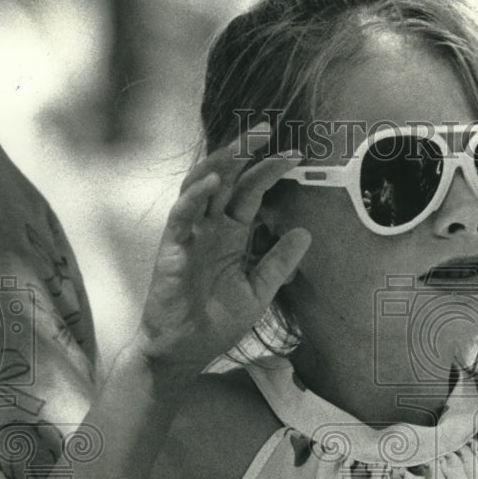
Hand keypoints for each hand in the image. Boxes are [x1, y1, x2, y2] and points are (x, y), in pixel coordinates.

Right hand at [133, 129, 309, 375]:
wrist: (185, 351)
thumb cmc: (216, 321)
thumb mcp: (259, 291)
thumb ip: (279, 263)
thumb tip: (304, 233)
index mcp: (231, 234)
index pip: (250, 191)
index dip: (270, 170)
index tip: (296, 155)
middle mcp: (210, 227)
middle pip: (226, 177)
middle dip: (245, 150)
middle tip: (269, 128)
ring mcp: (190, 234)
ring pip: (201, 185)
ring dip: (220, 162)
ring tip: (243, 143)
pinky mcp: (173, 248)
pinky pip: (182, 215)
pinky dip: (196, 195)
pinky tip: (214, 182)